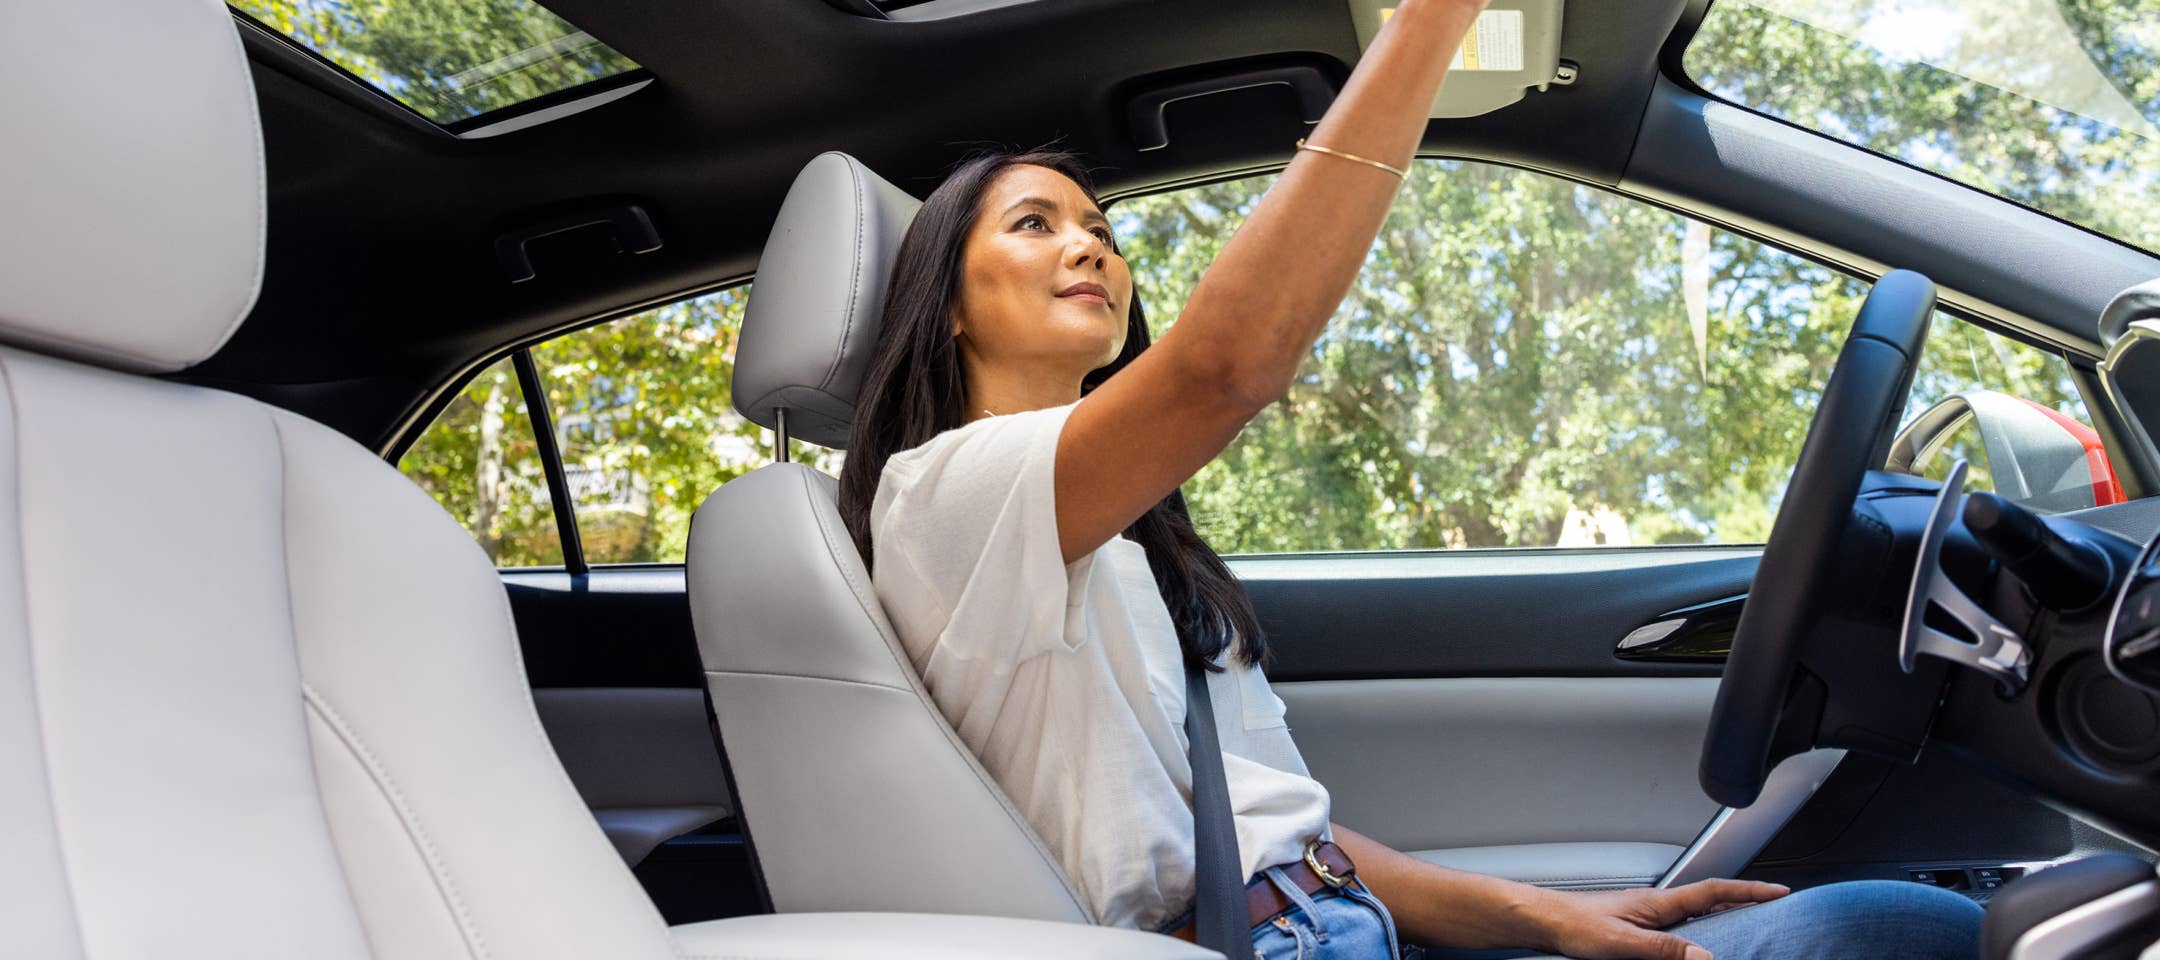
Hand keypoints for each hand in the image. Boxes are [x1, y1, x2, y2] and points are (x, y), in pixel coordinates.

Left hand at [1526, 879, 1789, 959]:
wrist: (1544, 921)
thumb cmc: (1575, 925)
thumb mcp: (1622, 942)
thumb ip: (1663, 950)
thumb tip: (1705, 958)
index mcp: (1659, 903)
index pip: (1714, 892)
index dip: (1749, 892)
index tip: (1779, 892)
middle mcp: (1657, 906)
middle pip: (1712, 900)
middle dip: (1745, 902)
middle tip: (1775, 908)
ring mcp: (1648, 915)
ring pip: (1697, 913)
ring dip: (1724, 917)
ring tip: (1749, 927)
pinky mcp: (1637, 927)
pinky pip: (1679, 927)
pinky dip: (1699, 931)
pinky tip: (1698, 947)